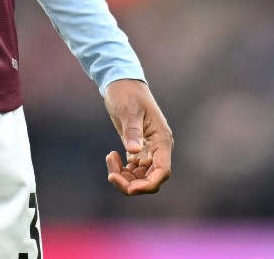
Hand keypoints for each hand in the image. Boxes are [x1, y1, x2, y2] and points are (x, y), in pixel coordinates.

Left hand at [103, 78, 173, 195]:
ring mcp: (148, 151)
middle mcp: (158, 149)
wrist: (121, 84)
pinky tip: (111, 157)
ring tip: (110, 158)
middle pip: (150, 179)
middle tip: (111, 175)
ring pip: (140, 178)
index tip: (130, 188)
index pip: (162, 171)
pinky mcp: (137, 150)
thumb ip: (132, 131)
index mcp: (162, 140)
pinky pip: (132, 171)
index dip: (149, 184)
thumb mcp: (129, 110)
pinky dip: (121, 170)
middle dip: (131, 184)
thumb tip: (133, 152)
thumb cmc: (128, 94)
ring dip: (124, 177)